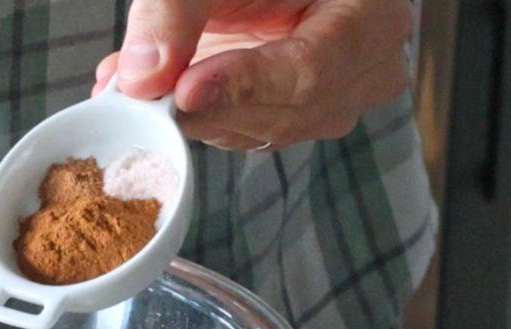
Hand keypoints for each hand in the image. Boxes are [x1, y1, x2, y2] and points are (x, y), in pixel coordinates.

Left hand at [93, 0, 413, 149]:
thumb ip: (175, 12)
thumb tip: (140, 79)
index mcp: (370, 15)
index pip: (311, 69)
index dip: (244, 86)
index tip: (185, 90)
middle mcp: (369, 67)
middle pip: (286, 114)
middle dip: (209, 110)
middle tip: (143, 98)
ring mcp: (339, 99)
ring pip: (261, 133)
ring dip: (196, 116)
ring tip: (140, 91)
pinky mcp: (300, 116)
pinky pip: (245, 132)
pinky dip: (197, 117)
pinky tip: (160, 94)